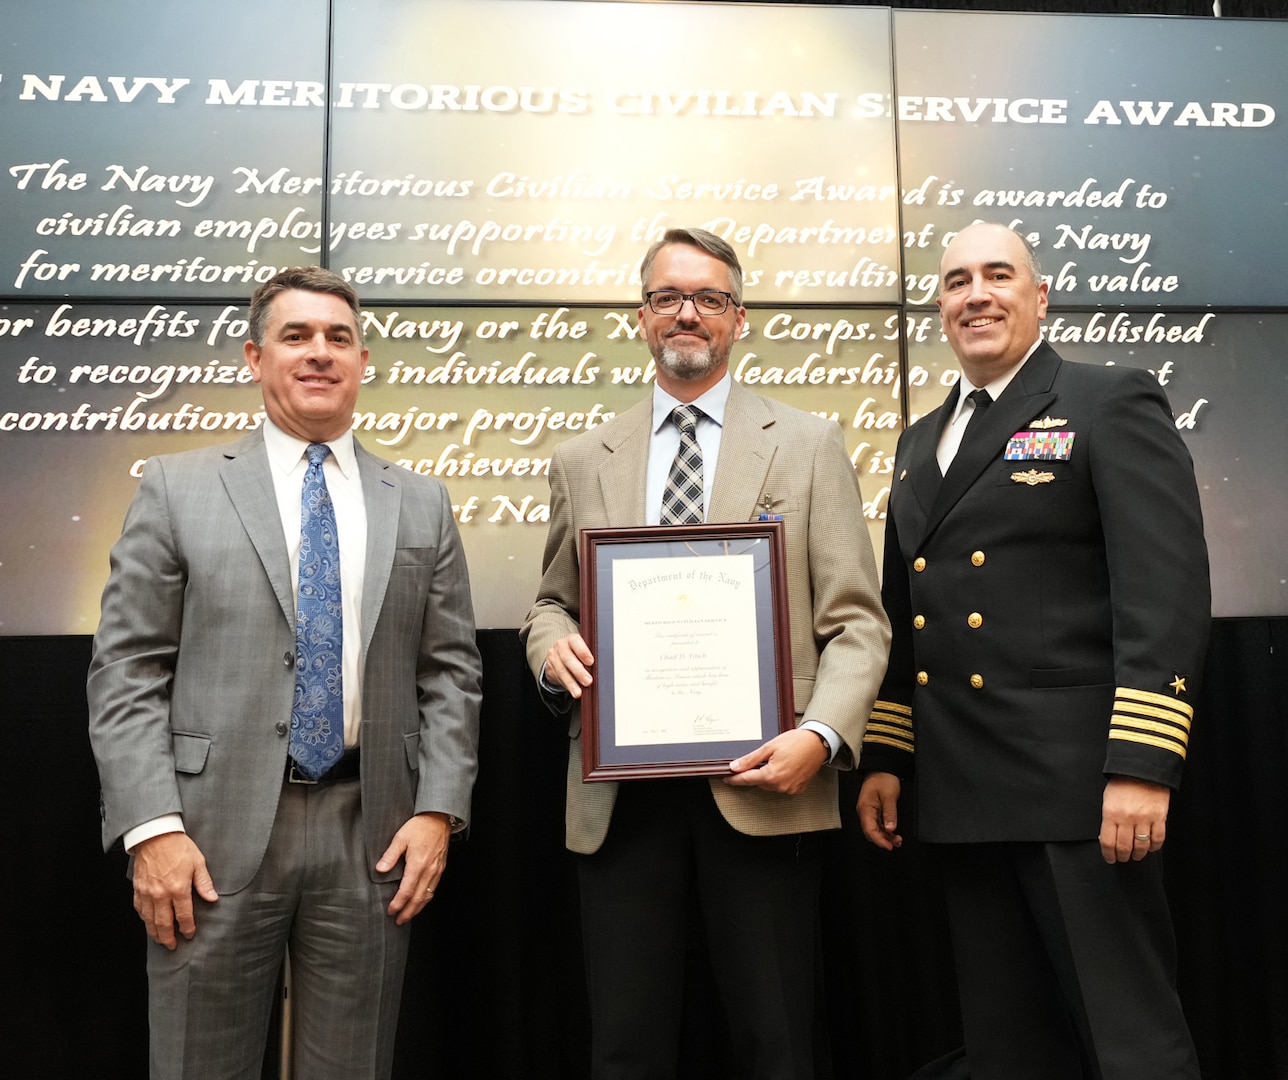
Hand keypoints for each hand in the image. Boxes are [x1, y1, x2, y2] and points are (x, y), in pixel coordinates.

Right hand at [132, 832, 218, 948]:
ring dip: (154, 932)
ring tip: (160, 940)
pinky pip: (139, 909)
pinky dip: (144, 919)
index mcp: (178, 888)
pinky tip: (148, 923)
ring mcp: (147, 892)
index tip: (190, 934)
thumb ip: (204, 883)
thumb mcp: (198, 862)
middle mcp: (161, 894)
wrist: (155, 836)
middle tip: (172, 946)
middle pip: (164, 923)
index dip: (187, 928)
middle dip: (169, 937)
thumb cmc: (178, 847)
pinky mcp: (138, 889)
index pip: (183, 916)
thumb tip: (213, 898)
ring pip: (149, 920)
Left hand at [377, 812, 451, 924]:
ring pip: (427, 896)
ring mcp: (437, 870)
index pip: (406, 891)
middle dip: (408, 912)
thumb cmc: (420, 826)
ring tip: (409, 915)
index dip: (398, 903)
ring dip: (418, 908)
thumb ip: (390, 855)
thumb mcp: (400, 837)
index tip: (391, 910)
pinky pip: (433, 888)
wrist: (439, 818)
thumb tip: (380, 870)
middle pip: (418, 898)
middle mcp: (429, 870)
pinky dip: (426, 899)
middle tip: (399, 921)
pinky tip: (421, 901)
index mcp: (418, 864)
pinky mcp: (440, 868)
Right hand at [544, 633, 594, 698]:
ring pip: (562, 671)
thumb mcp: (583, 649)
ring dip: (571, 683)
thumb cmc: (576, 653)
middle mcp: (561, 646)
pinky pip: (559, 678)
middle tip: (588, 681)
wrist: (558, 656)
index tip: (591, 662)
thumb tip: (602, 666)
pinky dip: (567, 686)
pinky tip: (574, 691)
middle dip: (578, 672)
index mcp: (572, 639)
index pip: (576, 642)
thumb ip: (590, 655)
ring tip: (579, 692)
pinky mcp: (550, 668)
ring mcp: (554, 657)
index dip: (583, 652)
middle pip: (568, 658)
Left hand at [723, 728, 828, 794]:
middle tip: (761, 759)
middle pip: (759, 782)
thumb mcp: (769, 747)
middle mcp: (781, 786)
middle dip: (755, 773)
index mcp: (771, 775)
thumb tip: (735, 767)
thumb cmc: (796, 742)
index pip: (747, 779)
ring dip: (768, 776)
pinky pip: (782, 786)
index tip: (727, 779)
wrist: (818, 743)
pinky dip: (779, 779)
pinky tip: (785, 767)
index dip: (735, 779)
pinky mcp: (798, 789)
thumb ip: (750, 759)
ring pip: (770, 785)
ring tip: (777, 760)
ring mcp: (790, 789)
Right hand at [857, 772, 902, 850]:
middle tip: (895, 844)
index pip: (869, 830)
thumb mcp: (889, 795)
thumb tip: (890, 828)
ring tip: (897, 840)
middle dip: (883, 840)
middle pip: (871, 832)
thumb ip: (890, 813)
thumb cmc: (883, 778)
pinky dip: (885, 830)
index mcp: (865, 808)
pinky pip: (877, 824)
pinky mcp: (873, 810)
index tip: (889, 846)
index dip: (879, 840)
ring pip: (874, 829)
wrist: (882, 768)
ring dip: (885, 836)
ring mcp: (868, 811)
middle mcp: (864, 811)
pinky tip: (893, 834)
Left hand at [1100, 775, 1170, 863]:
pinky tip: (1150, 847)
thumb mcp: (1108, 799)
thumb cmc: (1122, 783)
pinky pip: (1158, 838)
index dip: (1108, 854)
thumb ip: (1109, 819)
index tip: (1110, 858)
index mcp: (1111, 813)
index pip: (1108, 842)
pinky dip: (1154, 846)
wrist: (1142, 769)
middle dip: (1123, 856)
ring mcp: (1145, 819)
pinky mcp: (1159, 817)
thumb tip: (1108, 837)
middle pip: (1125, 847)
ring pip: (1142, 846)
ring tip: (1136, 855)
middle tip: (1123, 858)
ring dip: (1138, 854)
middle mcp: (1127, 818)